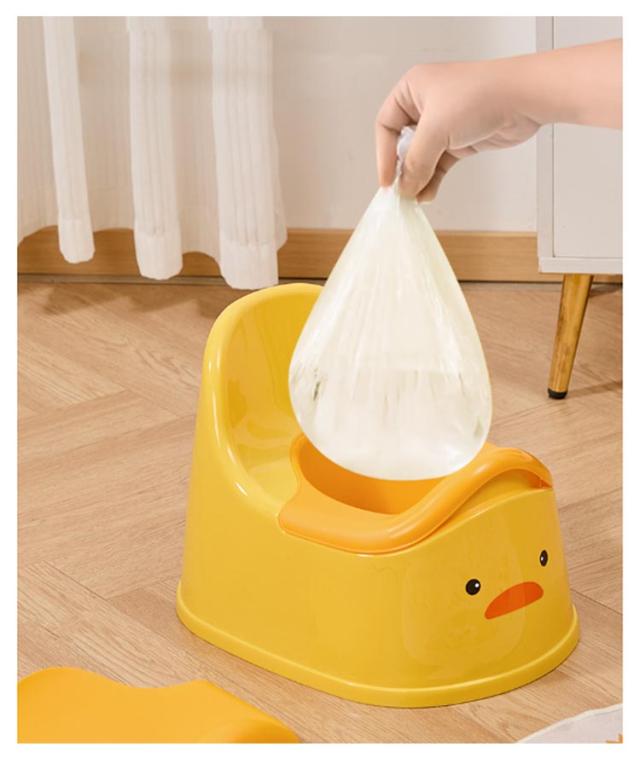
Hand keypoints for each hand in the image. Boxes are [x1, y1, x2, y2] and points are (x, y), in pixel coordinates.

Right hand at [376, 59, 540, 201]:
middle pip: (403, 144)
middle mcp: (426, 104)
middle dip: (402, 169)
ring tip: (414, 198)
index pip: (386, 125)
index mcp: (413, 89)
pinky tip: (428, 194)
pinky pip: (439, 164)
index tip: (387, 180)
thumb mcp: (436, 130)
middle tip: (400, 192)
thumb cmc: (479, 97)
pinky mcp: (461, 140)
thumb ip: (416, 163)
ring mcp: (445, 123)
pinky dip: (433, 180)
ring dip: (418, 179)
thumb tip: (403, 188)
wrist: (523, 98)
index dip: (383, 154)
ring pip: (423, 157)